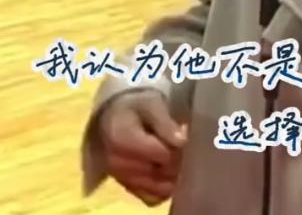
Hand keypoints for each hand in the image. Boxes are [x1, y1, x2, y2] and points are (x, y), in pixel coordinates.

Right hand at [99, 91, 187, 207]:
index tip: (187, 133)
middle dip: (178, 160)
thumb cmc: (135, 105)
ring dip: (173, 176)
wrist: (114, 116)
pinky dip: (164, 188)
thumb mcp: (150, 103)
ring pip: (158, 188)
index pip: (161, 154)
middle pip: (160, 172)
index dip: (179, 147)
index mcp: (122, 139)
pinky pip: (151, 198)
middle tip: (185, 145)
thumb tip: (182, 141)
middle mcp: (117, 163)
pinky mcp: (126, 188)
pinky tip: (170, 172)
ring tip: (179, 156)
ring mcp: (120, 179)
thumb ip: (165, 122)